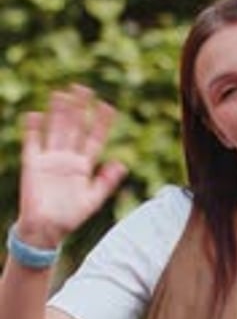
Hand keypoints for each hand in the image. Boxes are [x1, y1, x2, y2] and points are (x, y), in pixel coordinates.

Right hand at [17, 85, 127, 247]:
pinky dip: (33, 129)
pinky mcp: (33, 164)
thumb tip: (121, 163)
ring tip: (62, 94)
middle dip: (79, 109)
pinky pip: (32, 143)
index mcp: (83, 166)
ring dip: (58, 113)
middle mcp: (67, 158)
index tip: (109, 107)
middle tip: (83, 88)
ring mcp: (50, 159)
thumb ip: (106, 182)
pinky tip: (35, 115)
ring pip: (55, 130)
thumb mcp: (93, 200)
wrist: (46, 230)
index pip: (94, 139)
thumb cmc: (70, 217)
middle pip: (74, 128)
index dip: (101, 123)